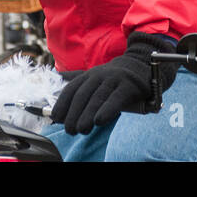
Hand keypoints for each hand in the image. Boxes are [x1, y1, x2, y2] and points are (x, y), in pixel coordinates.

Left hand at [52, 33, 178, 134]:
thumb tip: (56, 80)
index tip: (55, 118)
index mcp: (89, 75)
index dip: (62, 103)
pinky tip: (99, 121)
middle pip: (82, 95)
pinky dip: (106, 110)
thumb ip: (77, 81)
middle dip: (73, 114)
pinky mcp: (128, 87)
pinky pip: (115, 99)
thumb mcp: (94, 77)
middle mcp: (99, 75)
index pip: (71, 89)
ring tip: (80, 130)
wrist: (141, 66)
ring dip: (86, 115)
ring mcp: (113, 80)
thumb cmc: (114, 78)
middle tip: (69, 130)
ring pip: (97, 98)